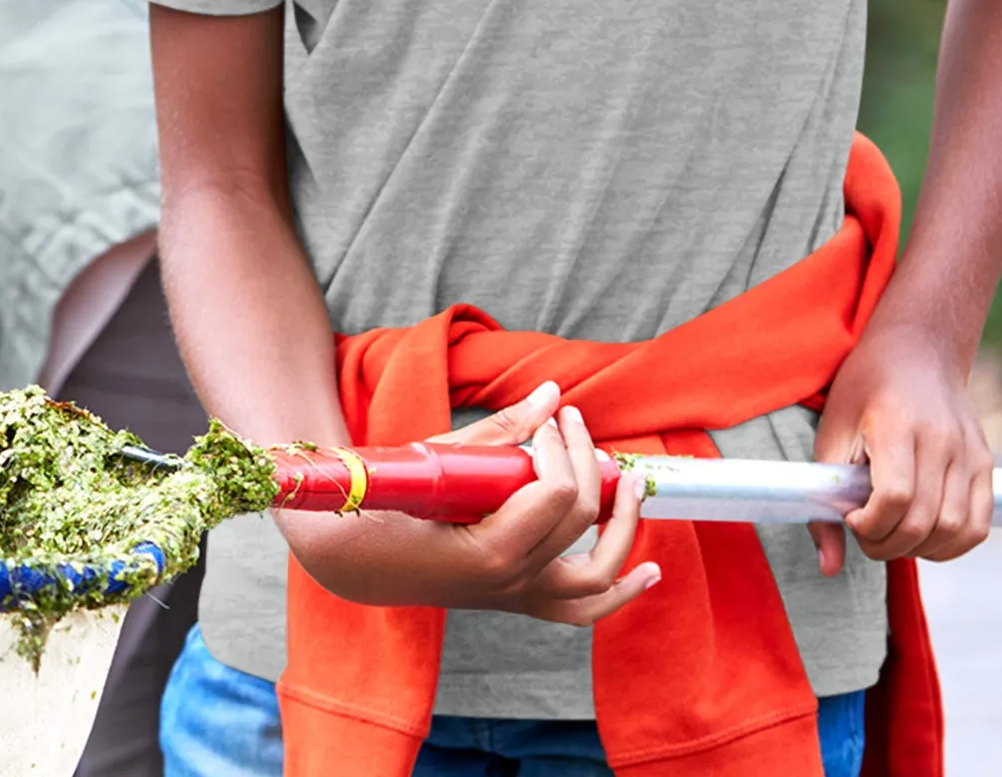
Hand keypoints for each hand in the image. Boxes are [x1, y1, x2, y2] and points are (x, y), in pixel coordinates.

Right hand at [276, 382, 660, 625]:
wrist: (352, 559)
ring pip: (598, 579)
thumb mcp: (439, 460)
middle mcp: (512, 582)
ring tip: (631, 486)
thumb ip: (503, 430)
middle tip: (571, 423)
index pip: (554, 494)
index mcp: (490, 552)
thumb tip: (553, 393)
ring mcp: (517, 596)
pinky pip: (582, 608)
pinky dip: (621, 591)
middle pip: (578, 518)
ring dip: (623, 528)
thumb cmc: (385, 504)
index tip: (543, 419)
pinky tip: (649, 569)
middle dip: (583, 460)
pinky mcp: (518, 599)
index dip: (556, 447)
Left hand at [809, 322, 992, 573]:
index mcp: (896, 423)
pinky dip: (951, 545)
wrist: (918, 348)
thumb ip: (825, 496)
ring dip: (919, 549)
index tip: (851, 518)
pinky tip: (923, 535)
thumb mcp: (832, 429)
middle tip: (866, 533)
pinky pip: (978, 526)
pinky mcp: (985, 464)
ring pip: (954, 531)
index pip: (893, 497)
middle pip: (923, 521)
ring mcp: (969, 452)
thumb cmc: (865, 387)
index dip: (869, 524)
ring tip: (893, 532)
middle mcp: (940, 439)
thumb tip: (828, 568)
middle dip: (888, 545)